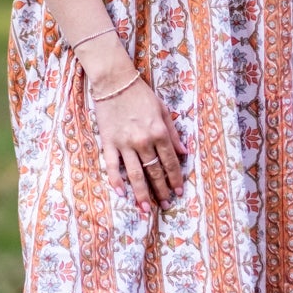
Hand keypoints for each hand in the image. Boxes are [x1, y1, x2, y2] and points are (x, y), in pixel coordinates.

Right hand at [92, 75, 185, 215]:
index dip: (175, 179)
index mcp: (159, 132)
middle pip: (154, 172)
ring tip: (145, 209)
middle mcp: (143, 141)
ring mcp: (125, 144)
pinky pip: (112, 166)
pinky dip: (116, 181)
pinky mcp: (108, 143)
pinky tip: (121, 194)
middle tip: (166, 204)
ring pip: (135, 174)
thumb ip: (174, 133)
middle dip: (161, 191)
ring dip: (141, 194)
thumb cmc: (141, 94)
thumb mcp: (163, 110)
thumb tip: (184, 153)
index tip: (179, 191)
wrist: (115, 82)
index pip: (170, 162)